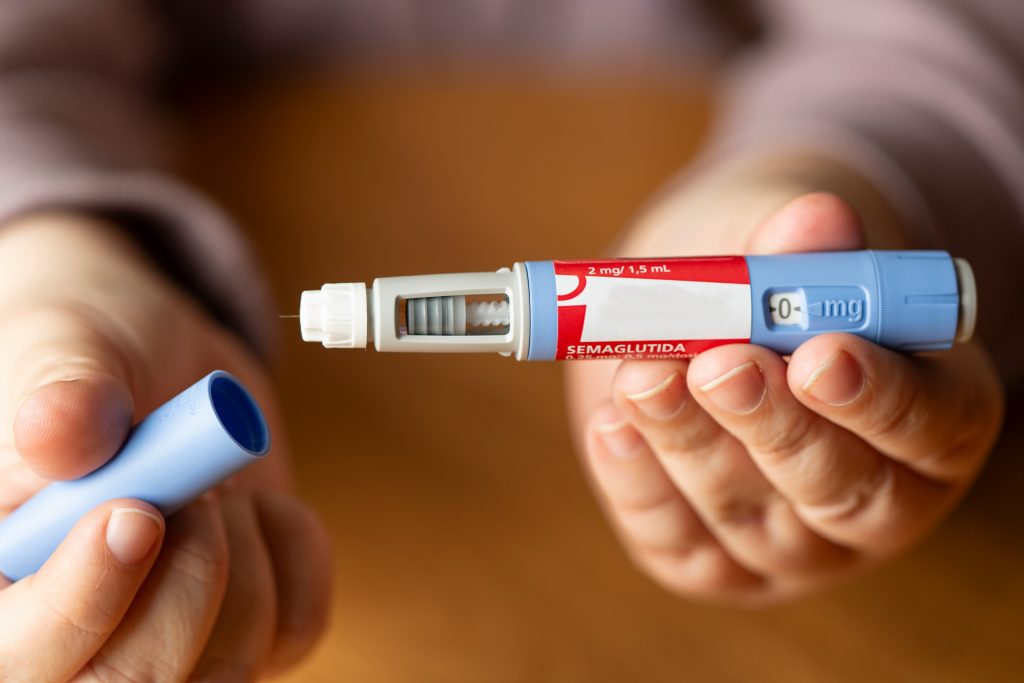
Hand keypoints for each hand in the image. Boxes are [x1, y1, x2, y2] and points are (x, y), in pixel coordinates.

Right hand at [0, 213, 331, 679]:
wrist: (163, 368)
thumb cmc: (95, 362)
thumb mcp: (68, 347)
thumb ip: (66, 394)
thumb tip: (59, 435)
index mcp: (3, 593)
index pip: (28, 657)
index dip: (85, 601)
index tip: (137, 516)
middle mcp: (80, 638)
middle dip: (186, 577)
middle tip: (193, 493)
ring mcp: (173, 645)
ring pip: (229, 664)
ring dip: (243, 559)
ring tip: (214, 490)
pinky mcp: (248, 630)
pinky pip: (296, 624)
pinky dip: (294, 550)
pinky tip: (258, 503)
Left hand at [567, 189, 1003, 604]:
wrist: (700, 326)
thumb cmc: (768, 289)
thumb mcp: (787, 252)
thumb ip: (800, 246)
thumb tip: (815, 217)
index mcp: (936, 420)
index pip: (928, 426)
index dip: (876, 396)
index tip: (818, 352)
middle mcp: (876, 502)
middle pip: (836, 487)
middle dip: (769, 424)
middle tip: (717, 366)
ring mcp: (791, 547)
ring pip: (744, 514)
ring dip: (685, 440)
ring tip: (641, 376)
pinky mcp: (711, 563)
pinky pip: (674, 539)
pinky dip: (637, 481)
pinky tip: (611, 425)